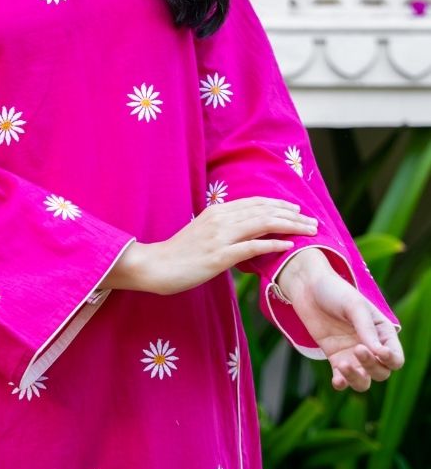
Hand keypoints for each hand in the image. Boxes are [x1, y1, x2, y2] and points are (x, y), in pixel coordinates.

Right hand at [102, 198, 319, 294]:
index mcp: (217, 211)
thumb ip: (223, 227)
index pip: (255, 203)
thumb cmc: (178, 253)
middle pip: (264, 211)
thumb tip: (244, 230)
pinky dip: (272, 243)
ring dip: (289, 226)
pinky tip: (288, 245)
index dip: (280, 205)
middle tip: (313, 221)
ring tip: (308, 230)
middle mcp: (220, 219)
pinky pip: (251, 247)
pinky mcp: (218, 257)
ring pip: (262, 224)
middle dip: (292, 215)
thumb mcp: (202, 232)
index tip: (298, 210)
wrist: (154, 265)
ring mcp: (220, 237)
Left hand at [276, 249, 403, 390]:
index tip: (379, 352)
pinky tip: (336, 381)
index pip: (396, 358)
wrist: (307, 288)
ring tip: (343, 366)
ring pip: (363, 381)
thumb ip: (366, 328)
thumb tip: (379, 353)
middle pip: (381, 372)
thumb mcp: (354, 306)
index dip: (391, 360)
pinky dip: (341, 383)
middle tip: (358, 349)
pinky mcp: (335, 358)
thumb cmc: (335, 292)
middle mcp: (370, 347)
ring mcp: (352, 355)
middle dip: (372, 366)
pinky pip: (342, 379)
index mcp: (382, 333)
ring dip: (356, 379)